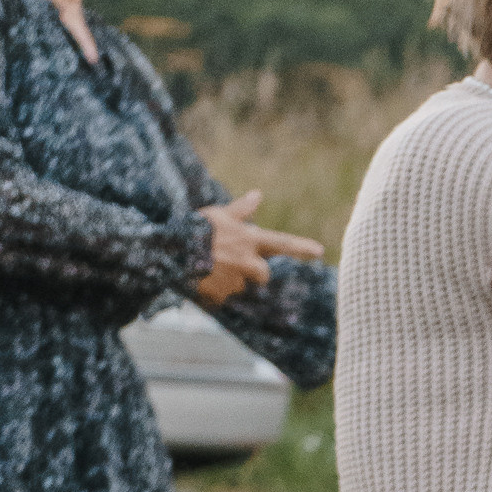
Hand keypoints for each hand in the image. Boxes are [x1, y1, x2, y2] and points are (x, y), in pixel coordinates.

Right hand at [194, 189, 323, 305]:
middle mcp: (247, 262)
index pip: (281, 243)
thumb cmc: (195, 229)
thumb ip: (241, 209)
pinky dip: (213, 291)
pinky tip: (200, 278)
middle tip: (229, 260)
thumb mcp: (219, 214)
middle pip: (263, 274)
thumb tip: (258, 195)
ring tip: (208, 266)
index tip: (320, 251)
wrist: (171, 250)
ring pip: (240, 285)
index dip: (301, 247)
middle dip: (252, 271)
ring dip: (229, 280)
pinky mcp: (222, 297)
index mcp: (249, 240)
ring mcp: (236, 281)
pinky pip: (221, 297)